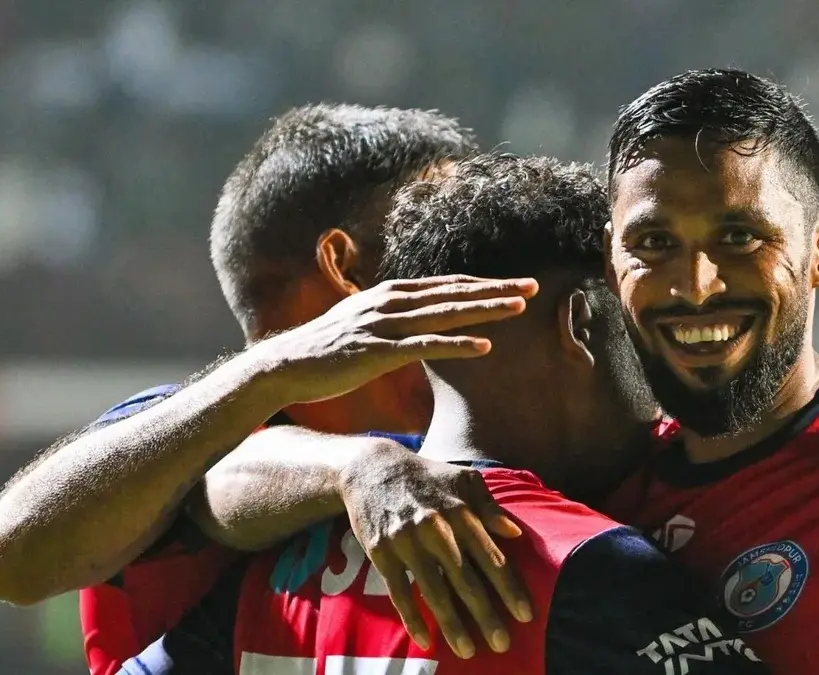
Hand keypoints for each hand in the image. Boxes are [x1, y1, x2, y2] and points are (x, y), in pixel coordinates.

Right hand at [254, 275, 538, 403]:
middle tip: (532, 287)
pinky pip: (425, 346)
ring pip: (445, 314)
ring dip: (484, 309)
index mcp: (391, 294)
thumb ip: (395, 316)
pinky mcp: (377, 352)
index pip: (447, 285)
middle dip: (496, 289)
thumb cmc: (328, 349)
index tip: (516, 284)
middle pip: (454, 293)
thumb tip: (420, 317)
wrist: (285, 365)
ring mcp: (383, 325)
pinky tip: (484, 346)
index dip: (484, 284)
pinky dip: (456, 344)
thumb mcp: (365, 322)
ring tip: (518, 308)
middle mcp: (391, 302)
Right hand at [338, 446, 531, 657]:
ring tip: (469, 650)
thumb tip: (515, 533)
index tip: (526, 615)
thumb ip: (489, 507)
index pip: (491, 558)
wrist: (371, 468)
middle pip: (466, 580)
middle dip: (486, 615)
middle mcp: (436, 529)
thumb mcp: (463, 480)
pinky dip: (412, 618)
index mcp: (461, 512)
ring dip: (453, 625)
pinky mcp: (381, 554)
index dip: (509, 589)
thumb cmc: (427, 477)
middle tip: (502, 643)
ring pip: (434, 592)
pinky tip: (425, 640)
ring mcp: (407, 543)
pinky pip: (399, 592)